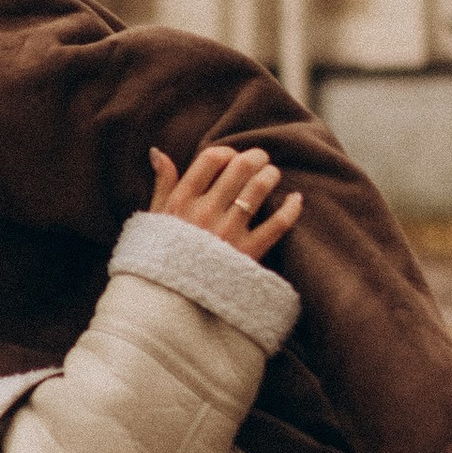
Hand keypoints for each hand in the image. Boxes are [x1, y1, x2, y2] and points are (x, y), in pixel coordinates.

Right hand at [147, 140, 301, 261]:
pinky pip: (277, 224)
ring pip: (259, 188)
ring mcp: (228, 233)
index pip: (210, 159)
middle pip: (239, 167)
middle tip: (261, 159)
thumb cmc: (163, 256)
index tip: (232, 157)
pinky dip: (291, 208)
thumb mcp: (155, 219)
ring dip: (271, 175)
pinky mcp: (248, 253)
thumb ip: (162, 184)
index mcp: (182, 202)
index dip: (227, 151)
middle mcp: (205, 213)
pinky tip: (295, 199)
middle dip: (256, 157)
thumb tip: (157, 151)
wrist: (171, 301)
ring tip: (273, 174)